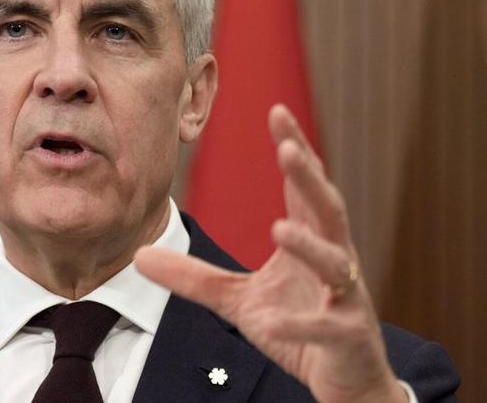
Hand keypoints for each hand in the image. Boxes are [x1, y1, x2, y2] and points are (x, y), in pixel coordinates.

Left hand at [135, 104, 406, 402]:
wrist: (344, 380)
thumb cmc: (298, 329)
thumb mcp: (237, 301)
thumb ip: (194, 276)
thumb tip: (138, 256)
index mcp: (310, 241)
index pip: (303, 188)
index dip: (294, 149)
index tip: (277, 111)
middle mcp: (335, 260)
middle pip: (327, 209)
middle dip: (310, 178)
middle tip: (288, 147)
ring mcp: (346, 297)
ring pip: (336, 263)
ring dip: (309, 247)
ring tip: (279, 228)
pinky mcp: (348, 336)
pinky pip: (326, 327)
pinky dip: (301, 324)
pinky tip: (274, 322)